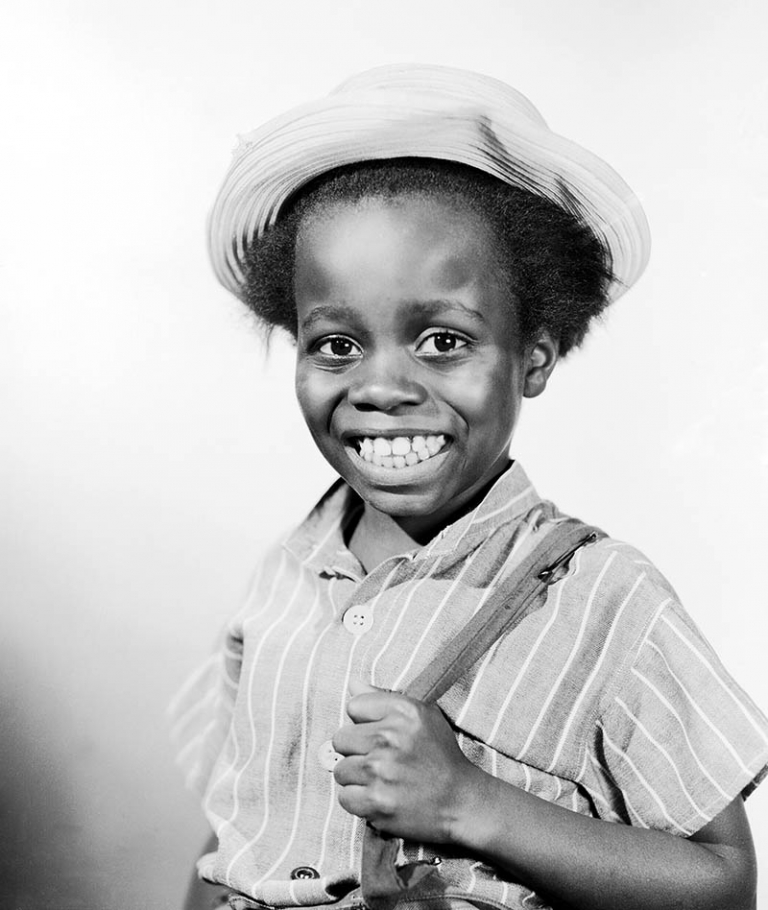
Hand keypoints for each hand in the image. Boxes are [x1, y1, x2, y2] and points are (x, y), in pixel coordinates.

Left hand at [332, 678, 478, 842]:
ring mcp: (382, 770)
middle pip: (341, 739)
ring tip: (381, 780)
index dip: (364, 722)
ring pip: (341, 770)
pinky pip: (345, 797)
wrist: (460, 801)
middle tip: (379, 761)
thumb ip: (382, 697)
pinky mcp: (377, 801)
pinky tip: (379, 797)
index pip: (354, 706)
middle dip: (356, 751)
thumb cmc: (440, 757)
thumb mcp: (421, 716)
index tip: (379, 735)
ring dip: (357, 778)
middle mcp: (390, 737)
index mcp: (403, 712)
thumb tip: (352, 683)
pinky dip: (359, 801)